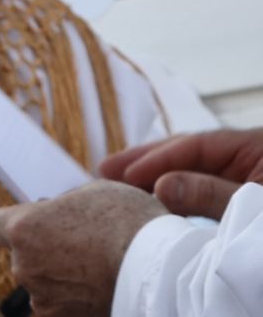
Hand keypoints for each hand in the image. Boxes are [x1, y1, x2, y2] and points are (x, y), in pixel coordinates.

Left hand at [0, 181, 167, 316]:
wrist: (163, 272)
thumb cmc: (131, 224)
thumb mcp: (92, 194)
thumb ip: (63, 205)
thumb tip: (55, 212)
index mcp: (23, 229)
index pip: (0, 224)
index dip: (21, 223)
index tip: (42, 224)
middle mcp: (24, 267)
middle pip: (23, 256)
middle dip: (45, 250)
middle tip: (81, 246)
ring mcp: (44, 300)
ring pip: (44, 285)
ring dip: (61, 278)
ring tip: (98, 270)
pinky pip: (62, 307)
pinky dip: (76, 300)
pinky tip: (102, 288)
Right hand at [101, 127, 262, 218]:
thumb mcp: (256, 208)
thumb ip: (212, 195)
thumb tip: (160, 187)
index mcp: (256, 147)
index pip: (196, 144)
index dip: (157, 158)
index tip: (125, 174)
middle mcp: (247, 157)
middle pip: (188, 152)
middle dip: (146, 161)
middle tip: (105, 170)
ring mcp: (245, 178)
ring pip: (192, 172)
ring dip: (155, 179)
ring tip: (117, 183)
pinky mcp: (242, 202)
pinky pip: (202, 192)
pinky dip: (176, 196)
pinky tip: (152, 200)